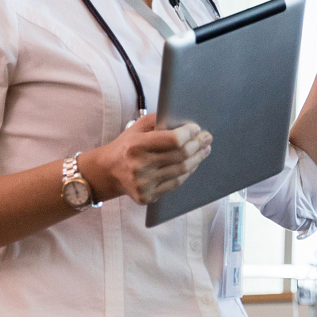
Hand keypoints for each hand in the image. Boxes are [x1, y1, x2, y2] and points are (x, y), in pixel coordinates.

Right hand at [80, 114, 211, 205]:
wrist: (108, 171)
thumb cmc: (127, 146)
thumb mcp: (137, 128)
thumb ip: (159, 120)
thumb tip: (185, 120)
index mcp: (136, 146)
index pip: (173, 140)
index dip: (189, 134)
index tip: (198, 129)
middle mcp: (139, 166)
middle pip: (181, 155)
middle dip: (198, 145)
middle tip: (207, 138)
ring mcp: (143, 184)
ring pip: (182, 170)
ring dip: (197, 159)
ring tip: (204, 150)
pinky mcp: (147, 196)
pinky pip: (176, 183)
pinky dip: (187, 172)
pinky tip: (193, 163)